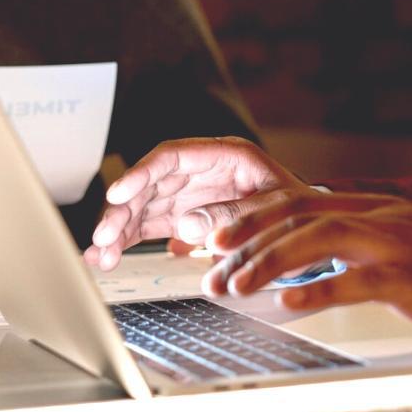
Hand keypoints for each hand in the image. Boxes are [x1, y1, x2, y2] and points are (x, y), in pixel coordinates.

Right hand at [84, 136, 316, 269]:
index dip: (142, 172)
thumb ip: (234, 214)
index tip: (119, 192)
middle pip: (151, 182)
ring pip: (144, 205)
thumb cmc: (300, 211)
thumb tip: (187, 225)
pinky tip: (109, 257)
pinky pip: (150, 225)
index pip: (173, 155)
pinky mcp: (186, 218)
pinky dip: (129, 240)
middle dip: (123, 209)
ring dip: (119, 229)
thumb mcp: (275, 208)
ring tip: (100, 255)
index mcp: (226, 155)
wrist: (312, 230)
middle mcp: (203, 171)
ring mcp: (192, 194)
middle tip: (104, 238)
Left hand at [203, 192, 411, 346]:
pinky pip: (354, 281)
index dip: (254, 212)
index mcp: (380, 209)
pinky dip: (316, 289)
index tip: (218, 232)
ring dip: (267, 262)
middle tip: (209, 260)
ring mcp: (397, 245)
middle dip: (246, 235)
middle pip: (299, 213)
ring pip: (316, 239)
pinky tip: (287, 303)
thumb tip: (317, 266)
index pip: (303, 198)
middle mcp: (382, 217)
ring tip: (235, 285)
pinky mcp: (411, 279)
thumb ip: (367, 249)